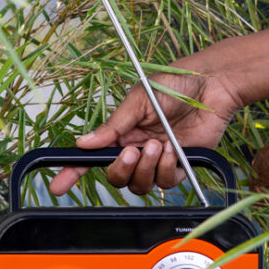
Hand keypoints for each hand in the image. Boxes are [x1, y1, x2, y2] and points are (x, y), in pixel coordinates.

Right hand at [48, 67, 243, 197]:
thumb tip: (83, 143)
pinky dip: (167, 169)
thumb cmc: (174, 84)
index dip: (74, 171)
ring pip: (140, 184)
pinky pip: (165, 183)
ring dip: (146, 169)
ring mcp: (158, 159)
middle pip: (117, 176)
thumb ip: (113, 125)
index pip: (93, 157)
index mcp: (122, 131)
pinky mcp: (180, 166)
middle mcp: (137, 148)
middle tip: (134, 151)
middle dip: (122, 169)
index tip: (57, 185)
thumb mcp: (139, 99)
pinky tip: (173, 150)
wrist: (211, 86)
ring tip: (159, 145)